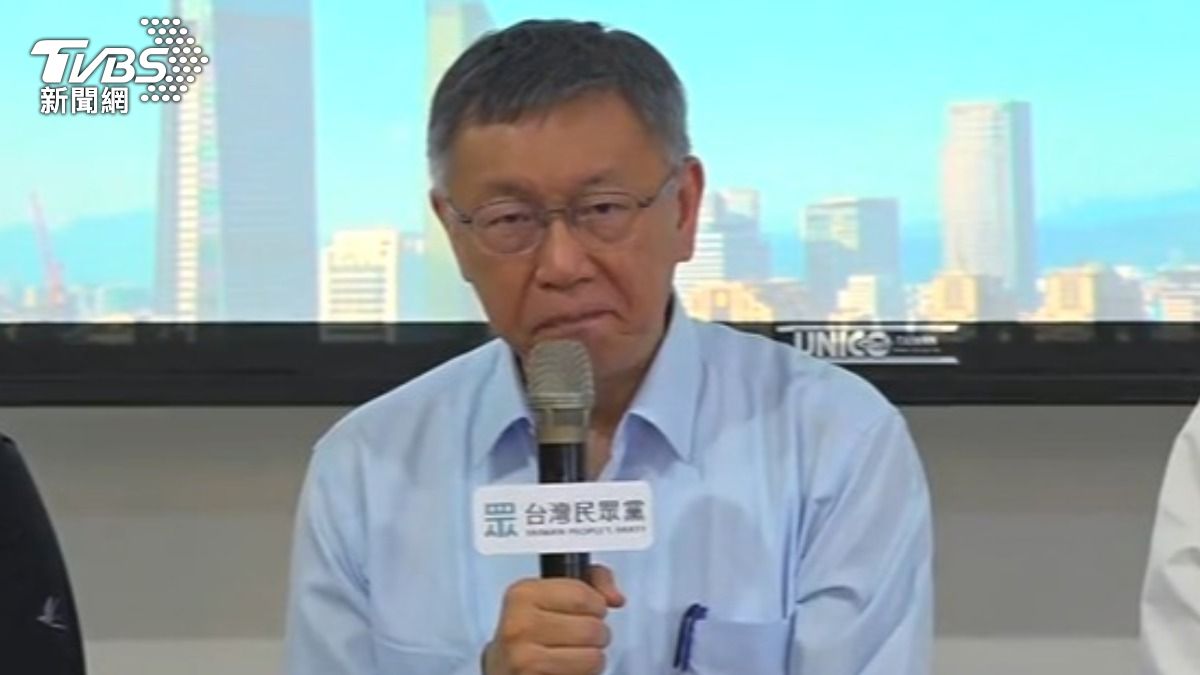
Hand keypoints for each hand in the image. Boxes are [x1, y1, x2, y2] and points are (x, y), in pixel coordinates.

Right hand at [482, 565, 624, 674]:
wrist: (503, 666)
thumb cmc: (532, 629)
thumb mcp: (553, 593)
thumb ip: (591, 581)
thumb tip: (615, 598)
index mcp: (523, 594)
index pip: (583, 596)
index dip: (597, 605)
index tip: (588, 610)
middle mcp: (519, 625)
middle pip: (592, 628)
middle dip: (597, 635)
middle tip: (581, 637)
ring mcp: (524, 659)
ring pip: (594, 658)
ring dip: (592, 659)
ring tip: (574, 654)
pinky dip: (583, 674)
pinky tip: (566, 669)